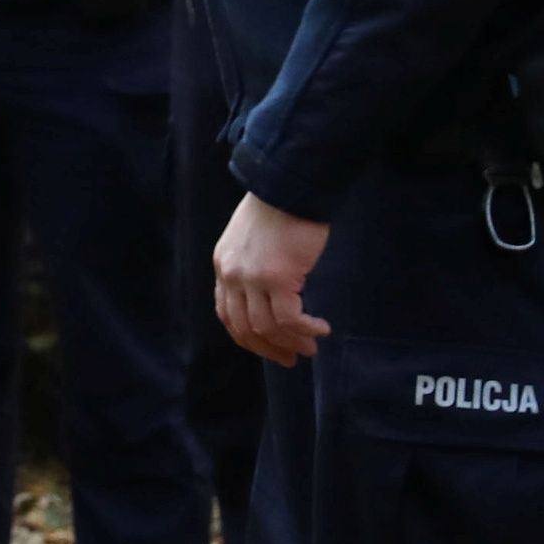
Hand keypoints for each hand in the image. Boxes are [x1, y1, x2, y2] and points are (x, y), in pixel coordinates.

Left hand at [213, 193, 333, 365]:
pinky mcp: (278, 278)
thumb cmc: (280, 207)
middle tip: (292, 358)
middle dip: (269, 349)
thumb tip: (270, 294)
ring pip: (268, 327)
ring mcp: (253, 278)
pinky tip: (320, 329)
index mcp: (223, 266)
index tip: (268, 348)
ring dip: (291, 342)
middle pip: (245, 327)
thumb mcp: (251, 238)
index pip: (227, 314)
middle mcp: (232, 275)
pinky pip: (290, 318)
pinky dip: (305, 329)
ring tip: (310, 347)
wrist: (291, 184)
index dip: (248, 337)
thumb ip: (252, 265)